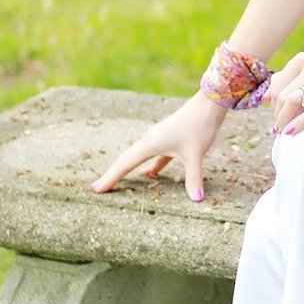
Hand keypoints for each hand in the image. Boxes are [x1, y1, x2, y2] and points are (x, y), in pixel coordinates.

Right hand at [89, 91, 228, 201]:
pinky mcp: (170, 139)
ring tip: (117, 182)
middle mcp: (150, 140)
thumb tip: (197, 200)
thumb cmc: (199, 126)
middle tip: (97, 188)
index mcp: (150, 144)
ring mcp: (159, 139)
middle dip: (113, 174)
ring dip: (128, 170)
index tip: (95, 189)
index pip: (125, 164)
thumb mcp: (195, 155)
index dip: (110, 178)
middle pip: (126, 160)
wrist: (208, 104)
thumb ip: (193, 178)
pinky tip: (149, 175)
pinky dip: (151, 166)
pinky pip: (154, 156)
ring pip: (138, 157)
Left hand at [266, 52, 303, 135]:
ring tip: (282, 133)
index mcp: (302, 60)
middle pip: (282, 95)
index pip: (277, 86)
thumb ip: (288, 80)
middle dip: (277, 115)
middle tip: (279, 129)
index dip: (272, 105)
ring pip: (293, 102)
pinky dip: (299, 123)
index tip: (277, 117)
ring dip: (283, 121)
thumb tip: (262, 99)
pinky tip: (292, 133)